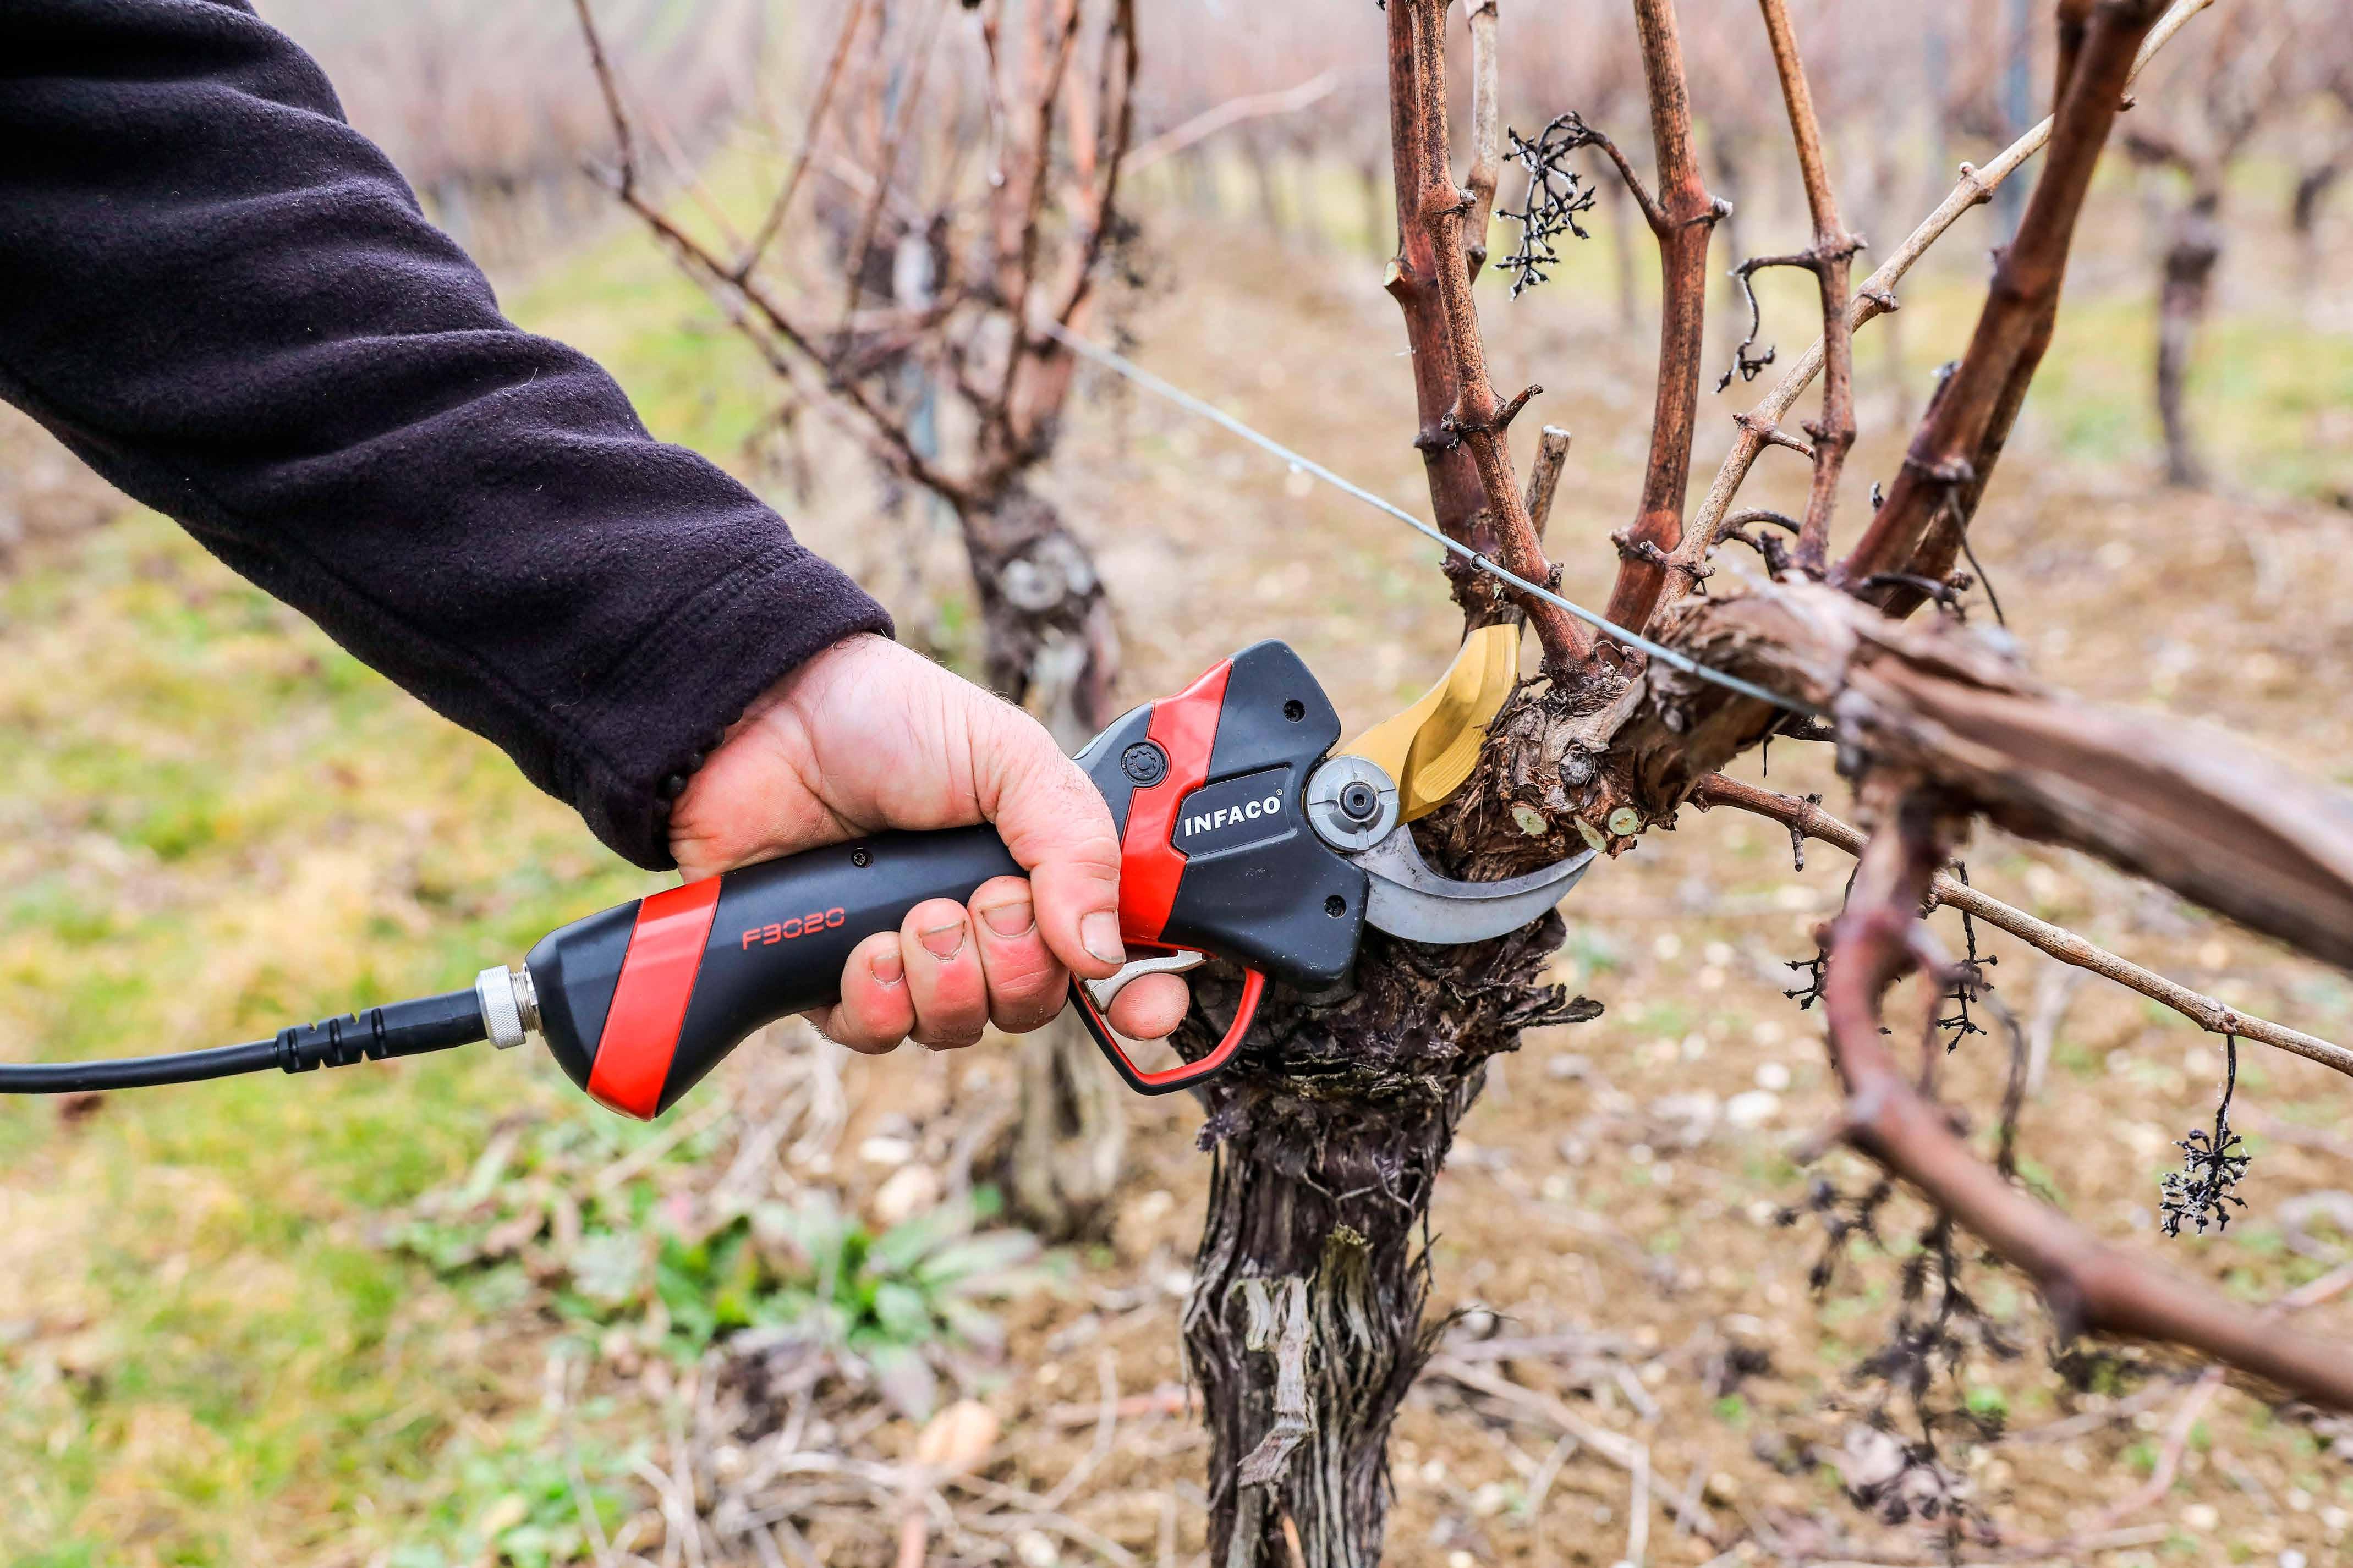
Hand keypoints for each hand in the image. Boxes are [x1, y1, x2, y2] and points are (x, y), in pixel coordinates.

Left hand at [670, 634, 1188, 1051]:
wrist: (765, 716)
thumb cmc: (889, 718)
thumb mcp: (1010, 755)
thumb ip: (1073, 844)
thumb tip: (1104, 952)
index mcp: (1039, 872)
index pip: (1112, 960)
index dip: (1141, 998)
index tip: (1146, 1010)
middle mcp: (981, 924)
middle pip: (1033, 1004)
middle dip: (1015, 964)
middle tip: (981, 901)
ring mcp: (908, 956)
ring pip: (958, 1028)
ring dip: (945, 982)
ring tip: (914, 918)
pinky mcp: (831, 979)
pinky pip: (877, 1036)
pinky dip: (879, 1002)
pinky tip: (864, 949)